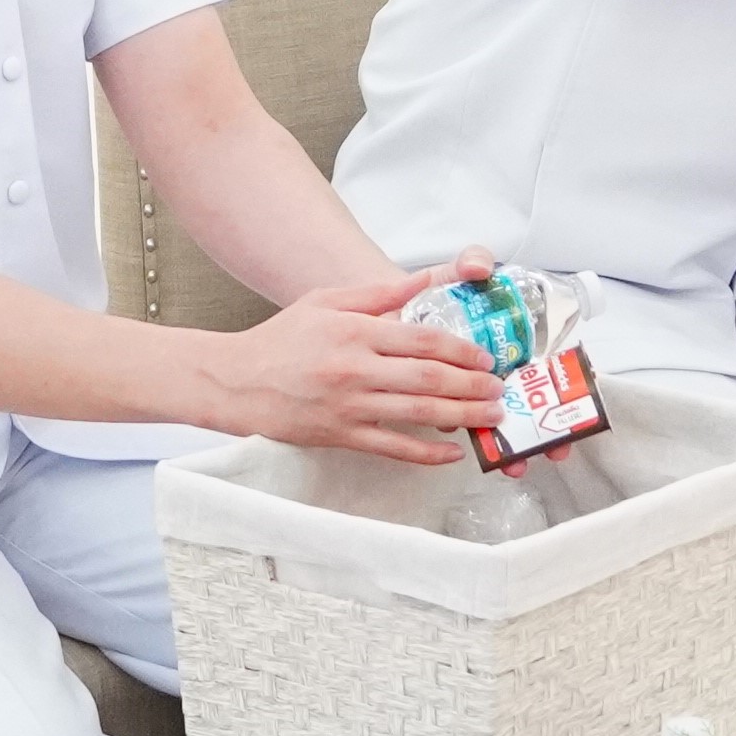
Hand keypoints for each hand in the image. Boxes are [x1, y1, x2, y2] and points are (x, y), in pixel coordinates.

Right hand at [210, 256, 511, 463]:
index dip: (461, 349)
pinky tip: (451, 453)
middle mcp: (355, 369)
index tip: (485, 357)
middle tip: (499, 390)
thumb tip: (424, 282)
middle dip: (472, 385)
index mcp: (355, 331)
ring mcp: (348, 406)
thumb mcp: (326, 301)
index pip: (422, 339)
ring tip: (489, 417)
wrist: (236, 381)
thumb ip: (378, 293)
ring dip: (461, 416)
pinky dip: (425, 453)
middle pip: (428, 378)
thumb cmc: (282, 339)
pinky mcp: (340, 435)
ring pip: (417, 414)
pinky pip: (392, 448)